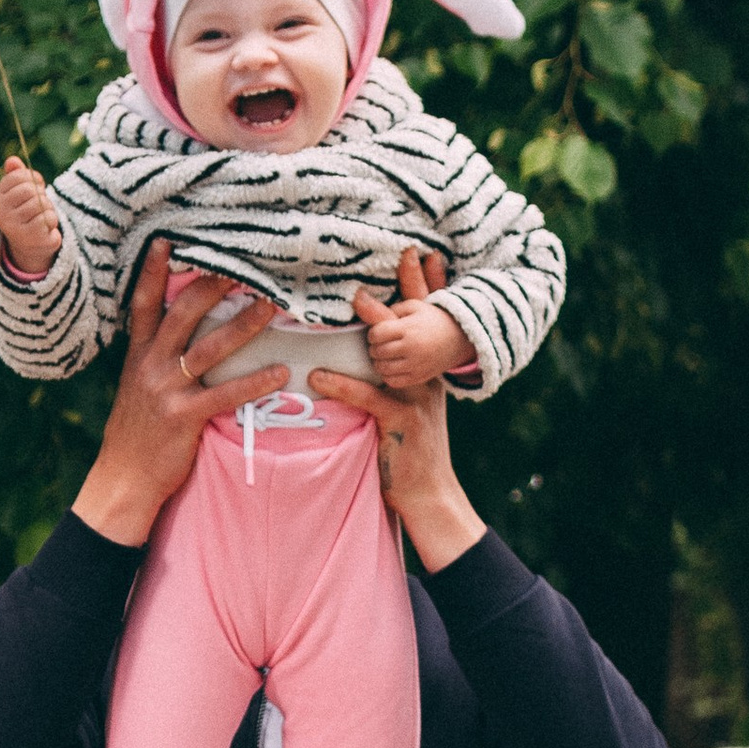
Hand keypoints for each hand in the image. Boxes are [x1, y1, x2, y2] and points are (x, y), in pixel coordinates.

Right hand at [0, 156, 61, 277]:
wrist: (28, 245)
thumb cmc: (25, 211)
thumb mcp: (19, 191)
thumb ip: (16, 174)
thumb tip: (12, 160)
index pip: (19, 175)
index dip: (33, 179)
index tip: (33, 187)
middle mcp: (1, 213)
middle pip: (31, 190)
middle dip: (40, 194)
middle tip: (38, 205)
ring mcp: (14, 227)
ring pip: (41, 204)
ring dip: (48, 209)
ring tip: (41, 217)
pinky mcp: (30, 238)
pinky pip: (48, 218)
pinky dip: (52, 221)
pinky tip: (45, 228)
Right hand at [72, 242, 288, 548]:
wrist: (122, 480)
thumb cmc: (135, 434)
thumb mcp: (135, 388)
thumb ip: (152, 358)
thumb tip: (174, 333)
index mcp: (137, 355)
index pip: (143, 303)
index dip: (152, 271)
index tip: (168, 240)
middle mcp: (149, 365)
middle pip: (183, 313)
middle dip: (214, 285)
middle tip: (244, 264)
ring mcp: (166, 390)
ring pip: (210, 348)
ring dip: (244, 325)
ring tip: (272, 306)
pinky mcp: (184, 417)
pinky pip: (226, 394)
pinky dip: (256, 382)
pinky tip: (281, 372)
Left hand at [315, 253, 487, 572]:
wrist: (429, 495)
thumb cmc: (408, 450)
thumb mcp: (404, 405)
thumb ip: (388, 376)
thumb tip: (365, 351)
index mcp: (428, 369)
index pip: (429, 320)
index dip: (426, 285)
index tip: (421, 252)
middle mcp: (429, 377)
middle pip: (420, 324)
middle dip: (413, 288)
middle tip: (403, 254)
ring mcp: (420, 398)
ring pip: (396, 354)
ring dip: (374, 328)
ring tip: (347, 305)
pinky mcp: (405, 422)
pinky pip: (372, 397)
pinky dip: (344, 385)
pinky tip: (319, 375)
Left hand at [353, 246, 466, 392]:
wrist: (460, 338)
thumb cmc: (432, 319)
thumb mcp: (413, 306)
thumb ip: (390, 309)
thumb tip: (363, 304)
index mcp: (408, 328)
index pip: (376, 334)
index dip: (374, 333)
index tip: (380, 332)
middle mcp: (411, 348)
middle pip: (377, 351)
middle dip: (375, 347)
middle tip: (382, 343)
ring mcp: (415, 365)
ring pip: (382, 368)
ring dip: (379, 361)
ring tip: (386, 354)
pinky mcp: (418, 378)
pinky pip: (392, 381)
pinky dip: (388, 374)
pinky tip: (393, 366)